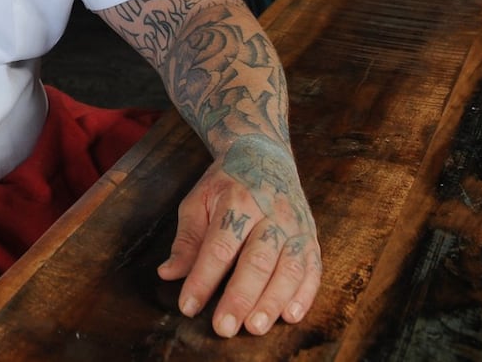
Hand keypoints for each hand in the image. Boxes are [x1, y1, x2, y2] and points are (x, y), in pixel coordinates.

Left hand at [158, 135, 320, 336]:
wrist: (265, 154)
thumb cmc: (226, 183)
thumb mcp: (198, 201)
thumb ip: (186, 240)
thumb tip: (169, 274)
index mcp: (238, 200)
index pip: (219, 246)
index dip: (203, 279)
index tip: (188, 306)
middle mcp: (272, 213)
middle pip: (256, 260)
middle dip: (239, 297)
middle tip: (224, 327)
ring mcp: (296, 226)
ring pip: (288, 268)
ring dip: (272, 301)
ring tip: (255, 327)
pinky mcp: (311, 237)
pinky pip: (312, 270)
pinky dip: (304, 295)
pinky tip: (290, 315)